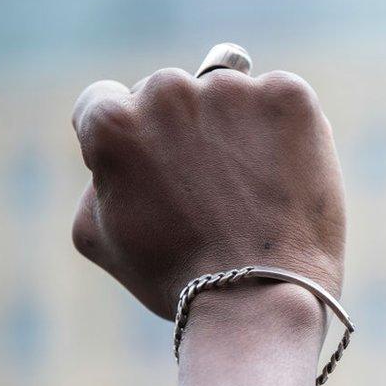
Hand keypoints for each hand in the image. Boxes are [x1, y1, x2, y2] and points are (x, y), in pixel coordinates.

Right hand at [70, 67, 345, 319]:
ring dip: (237, 128)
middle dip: (186, 131)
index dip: (131, 140)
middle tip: (211, 189)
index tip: (156, 171)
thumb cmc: (176, 277)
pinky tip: (286, 179)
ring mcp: (232, 88)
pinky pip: (282, 101)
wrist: (260, 297)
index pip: (107, 101)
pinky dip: (286, 131)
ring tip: (254, 191)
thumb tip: (113, 152)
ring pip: (230, 96)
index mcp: (113, 119)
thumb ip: (96, 177)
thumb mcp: (97, 235)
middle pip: (172, 94)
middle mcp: (169, 89)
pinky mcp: (289, 96)